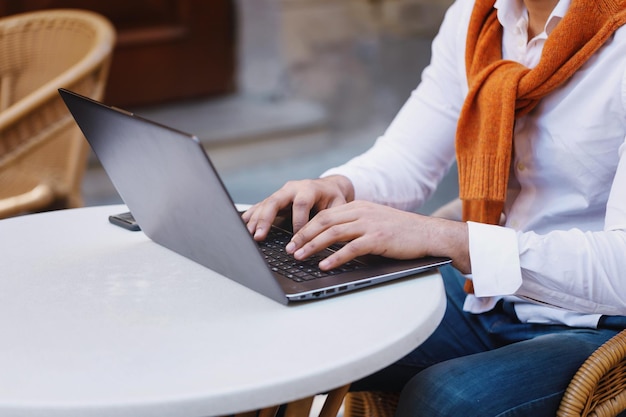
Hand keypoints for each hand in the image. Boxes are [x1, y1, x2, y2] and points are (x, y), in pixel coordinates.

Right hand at [242, 175, 354, 240]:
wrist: (327, 187)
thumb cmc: (333, 198)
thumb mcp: (338, 206)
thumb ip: (333, 219)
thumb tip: (328, 239)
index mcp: (309, 188)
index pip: (301, 205)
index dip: (298, 223)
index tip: (295, 241)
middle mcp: (292, 188)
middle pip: (275, 201)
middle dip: (266, 219)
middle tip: (259, 235)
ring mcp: (281, 193)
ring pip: (265, 204)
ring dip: (255, 220)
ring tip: (249, 234)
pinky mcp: (275, 199)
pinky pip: (260, 206)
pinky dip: (252, 216)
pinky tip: (244, 225)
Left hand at [285, 200, 470, 273]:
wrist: (428, 234)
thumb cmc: (401, 232)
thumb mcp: (375, 222)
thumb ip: (355, 227)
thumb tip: (332, 242)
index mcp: (358, 206)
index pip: (325, 215)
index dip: (306, 227)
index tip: (293, 239)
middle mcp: (361, 212)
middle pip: (324, 221)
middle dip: (303, 236)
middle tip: (289, 249)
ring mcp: (369, 224)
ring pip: (333, 233)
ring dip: (313, 246)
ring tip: (300, 257)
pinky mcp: (377, 238)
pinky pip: (350, 248)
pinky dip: (334, 257)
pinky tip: (324, 265)